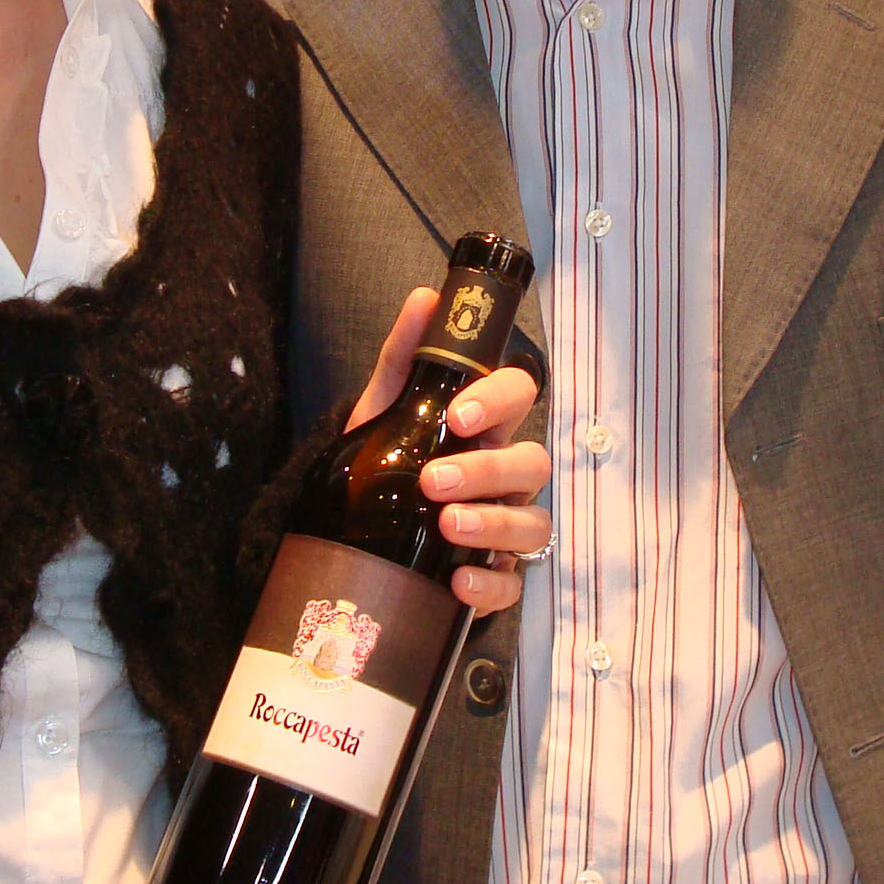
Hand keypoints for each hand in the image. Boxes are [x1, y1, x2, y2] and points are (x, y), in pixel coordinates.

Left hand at [348, 288, 552, 616]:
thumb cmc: (382, 459)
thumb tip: (426, 297)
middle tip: (433, 481)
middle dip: (486, 471)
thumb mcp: (382, 408)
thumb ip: (402, 356)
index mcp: (484, 428)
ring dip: (494, 525)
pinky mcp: (493, 579)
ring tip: (445, 526)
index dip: (499, 401)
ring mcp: (505, 529)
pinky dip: (490, 586)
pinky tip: (456, 583)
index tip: (458, 413)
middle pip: (532, 463)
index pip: (520, 397)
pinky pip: (513, 585)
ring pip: (533, 524)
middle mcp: (504, 476)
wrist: (349, 531)